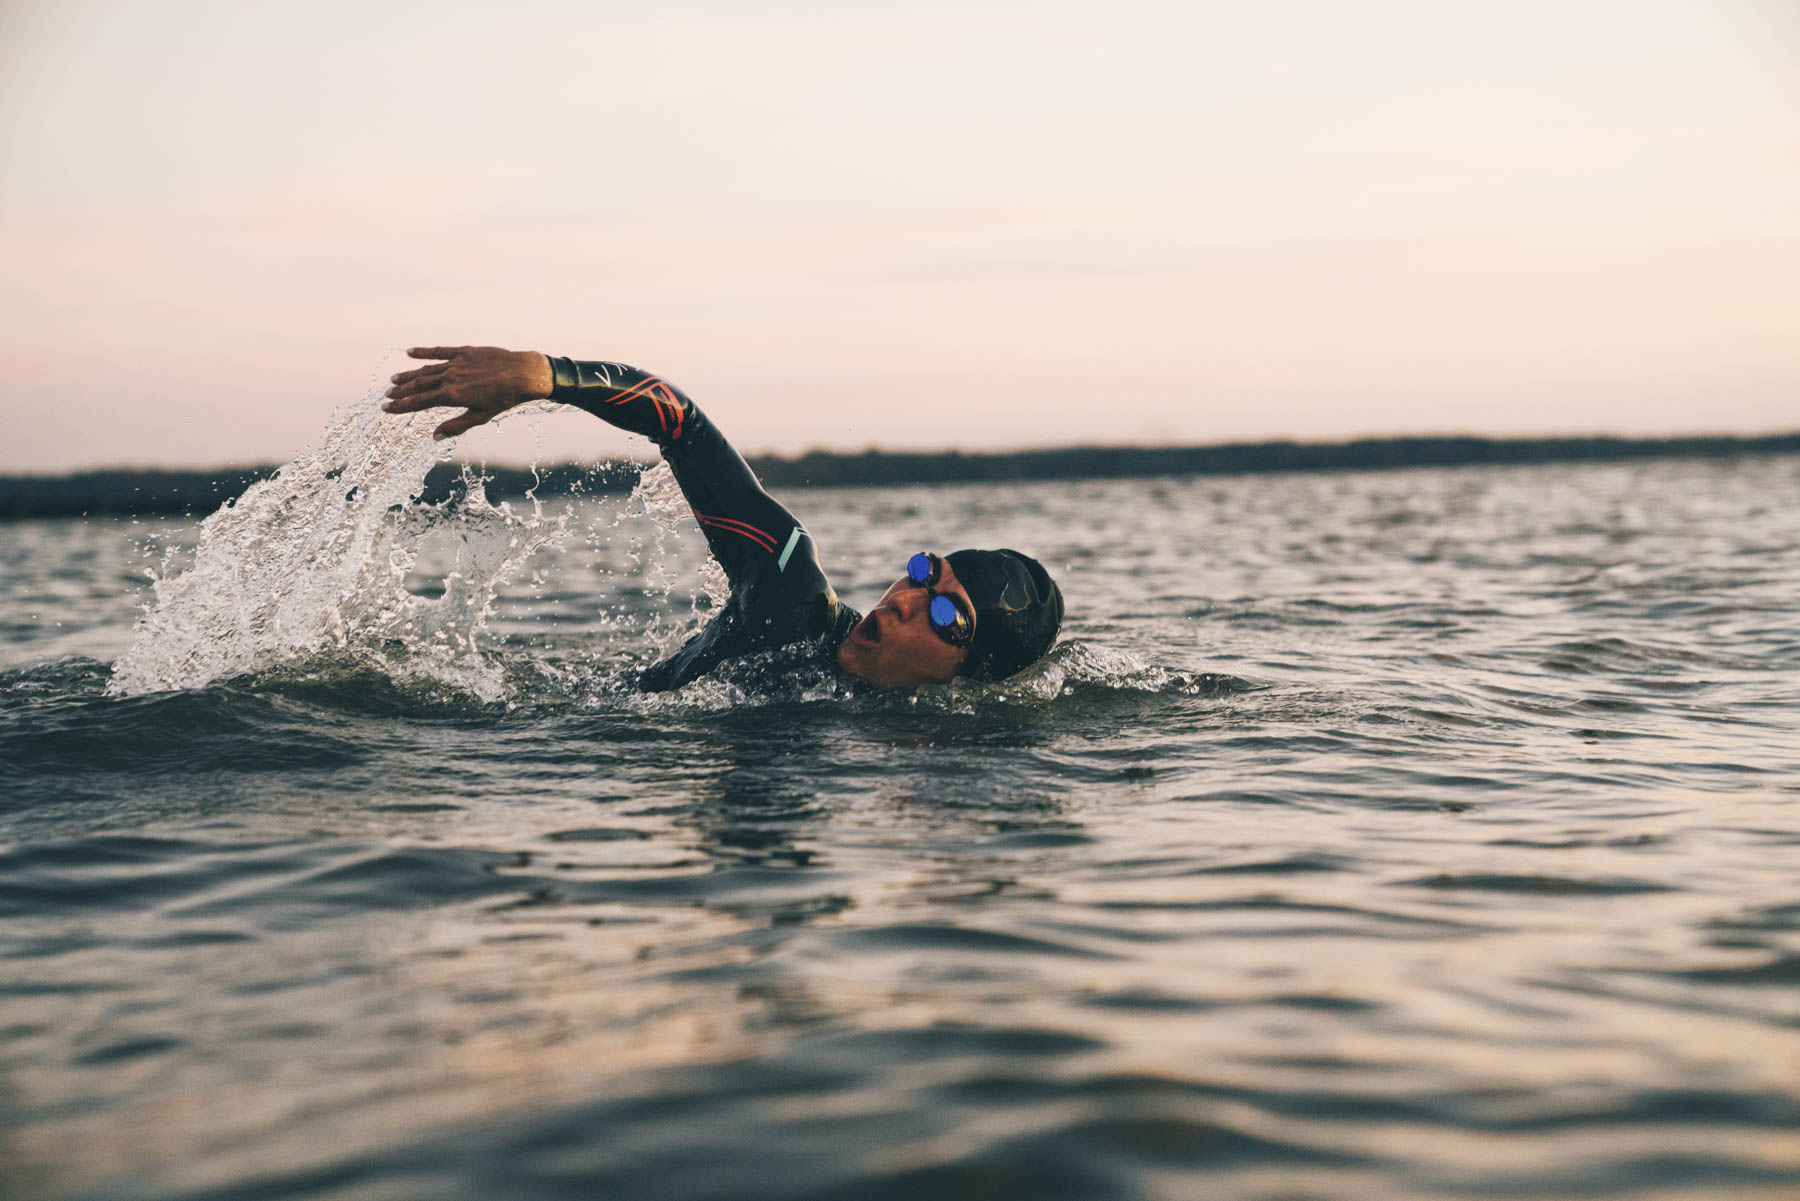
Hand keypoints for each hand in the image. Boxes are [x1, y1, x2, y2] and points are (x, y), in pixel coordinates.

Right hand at [381, 346, 554, 439]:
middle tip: (385, 396)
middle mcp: (450, 377)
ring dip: (408, 375)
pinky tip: (410, 353)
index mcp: (452, 396)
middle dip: (401, 392)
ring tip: (393, 380)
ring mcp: (456, 363)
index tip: (386, 409)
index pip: (419, 402)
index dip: (401, 406)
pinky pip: (439, 351)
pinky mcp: (464, 351)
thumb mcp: (480, 417)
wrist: (523, 374)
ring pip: (426, 369)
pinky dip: (423, 352)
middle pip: (418, 385)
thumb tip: (434, 437)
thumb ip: (455, 426)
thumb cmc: (504, 399)